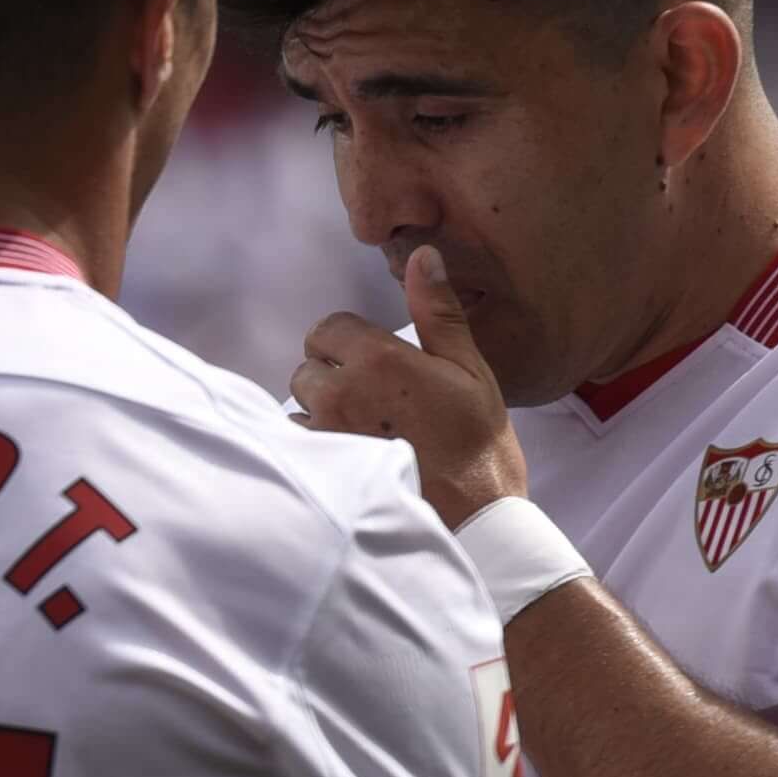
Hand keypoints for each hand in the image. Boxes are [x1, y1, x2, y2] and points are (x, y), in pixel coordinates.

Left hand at [296, 250, 531, 532]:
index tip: (377, 364)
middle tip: (377, 400)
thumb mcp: (470, 370)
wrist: (475, 520)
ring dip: (323, 409)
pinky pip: (299, 441)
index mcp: (377, 359)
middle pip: (309, 364)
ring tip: (368, 430)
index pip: (328, 328)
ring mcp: (323, 432)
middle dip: (335, 373)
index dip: (351, 342)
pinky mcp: (318, 468)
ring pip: (300, 402)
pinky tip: (354, 455)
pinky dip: (316, 443)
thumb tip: (423, 256)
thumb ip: (438, 311)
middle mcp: (340, 391)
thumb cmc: (478, 446)